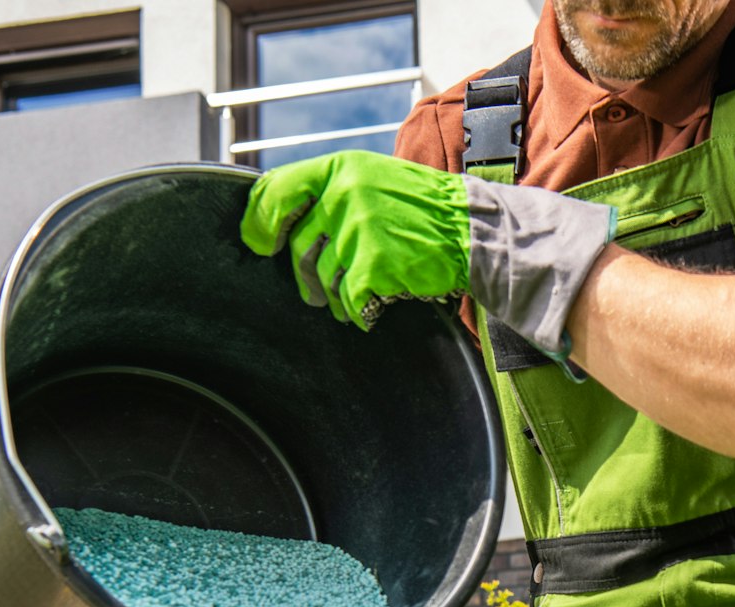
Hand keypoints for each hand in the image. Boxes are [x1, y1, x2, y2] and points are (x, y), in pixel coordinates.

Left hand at [240, 150, 614, 355]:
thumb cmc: (426, 211)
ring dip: (337, 297)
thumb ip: (331, 192)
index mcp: (341, 168)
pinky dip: (361, 311)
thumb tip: (276, 220)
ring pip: (323, 278)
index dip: (258, 220)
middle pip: (297, 245)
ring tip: (360, 296)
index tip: (257, 241)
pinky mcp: (374, 266)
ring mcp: (359, 230)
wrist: (477, 232)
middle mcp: (345, 194)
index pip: (276, 190)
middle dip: (305, 274)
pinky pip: (351, 300)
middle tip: (314, 290)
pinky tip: (378, 306)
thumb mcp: (375, 180)